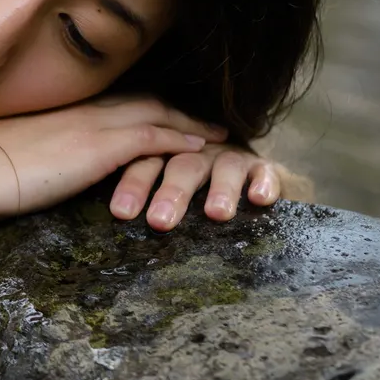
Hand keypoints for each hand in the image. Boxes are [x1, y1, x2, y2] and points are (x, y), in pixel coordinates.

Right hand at [0, 95, 227, 229]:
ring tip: (220, 135)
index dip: (142, 105)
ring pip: (156, 113)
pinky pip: (154, 137)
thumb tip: (31, 168)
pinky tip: (205, 149)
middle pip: (141, 99)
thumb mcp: (4, 157)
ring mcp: (89, 125)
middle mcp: (77, 109)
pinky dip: (182, 140)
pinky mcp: (98, 148)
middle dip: (177, 108)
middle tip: (206, 120)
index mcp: (55, 110)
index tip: (164, 112)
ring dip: (191, 123)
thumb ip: (27, 155)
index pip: (110, 100)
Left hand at [109, 144, 279, 230]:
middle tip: (160, 221)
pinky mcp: (264, 168)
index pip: (147, 163)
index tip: (121, 213)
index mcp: (167, 155)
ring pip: (224, 167)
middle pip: (181, 165)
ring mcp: (231, 157)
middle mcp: (199, 153)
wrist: (251, 183)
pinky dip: (264, 182)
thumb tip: (113, 226)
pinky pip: (266, 172)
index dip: (133, 185)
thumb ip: (144, 202)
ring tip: (216, 214)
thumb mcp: (166, 195)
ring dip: (221, 189)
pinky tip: (259, 199)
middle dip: (172, 192)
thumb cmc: (196, 195)